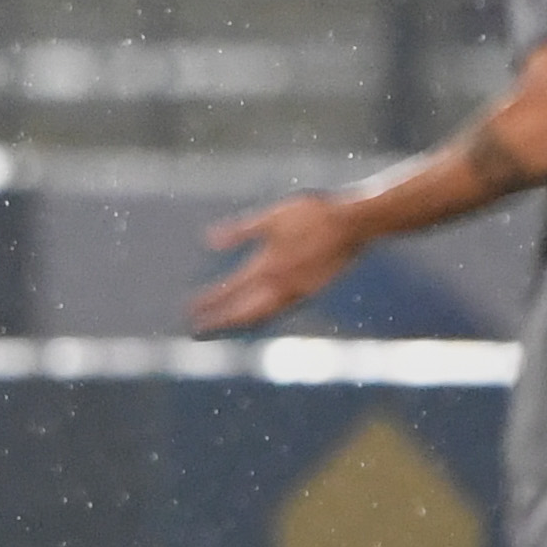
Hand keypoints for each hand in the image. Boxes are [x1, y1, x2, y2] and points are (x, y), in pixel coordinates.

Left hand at [189, 194, 361, 333]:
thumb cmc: (314, 215)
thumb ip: (241, 231)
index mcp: (268, 266)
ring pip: (263, 316)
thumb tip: (210, 240)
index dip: (209, 302)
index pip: (231, 290)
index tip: (191, 312)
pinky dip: (264, 316)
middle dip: (221, 322)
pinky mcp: (312, 292)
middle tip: (199, 331)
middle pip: (244, 312)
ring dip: (242, 322)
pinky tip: (261, 313)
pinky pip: (280, 311)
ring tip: (226, 326)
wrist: (355, 224)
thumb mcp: (272, 217)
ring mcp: (298, 293)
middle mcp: (280, 287)